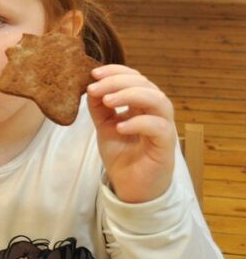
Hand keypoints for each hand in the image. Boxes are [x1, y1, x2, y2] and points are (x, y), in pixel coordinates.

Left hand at [87, 64, 176, 202]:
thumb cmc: (121, 155)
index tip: (93, 73)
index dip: (116, 71)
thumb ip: (99, 107)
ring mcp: (164, 127)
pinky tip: (119, 127)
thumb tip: (92, 86)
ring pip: (158, 100)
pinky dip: (138, 123)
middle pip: (146, 84)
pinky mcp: (167, 145)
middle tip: (95, 87)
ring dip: (130, 95)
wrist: (129, 186)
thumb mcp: (104, 126)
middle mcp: (156, 112)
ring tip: (107, 101)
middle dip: (118, 81)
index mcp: (142, 104)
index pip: (135, 78)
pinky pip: (158, 127)